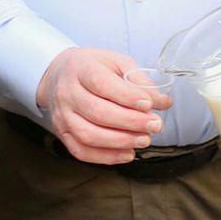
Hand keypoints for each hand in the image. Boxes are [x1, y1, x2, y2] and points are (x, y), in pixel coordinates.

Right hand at [36, 47, 171, 164]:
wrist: (58, 75)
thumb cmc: (92, 68)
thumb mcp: (116, 62)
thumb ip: (139, 79)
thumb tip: (162, 101)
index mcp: (80, 68)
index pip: (101, 83)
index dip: (127, 96)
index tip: (149, 104)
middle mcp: (67, 93)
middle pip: (97, 112)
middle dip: (130, 122)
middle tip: (154, 125)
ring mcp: (62, 116)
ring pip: (88, 135)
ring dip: (120, 142)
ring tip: (144, 140)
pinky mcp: (62, 134)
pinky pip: (81, 151)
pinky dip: (106, 157)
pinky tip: (127, 153)